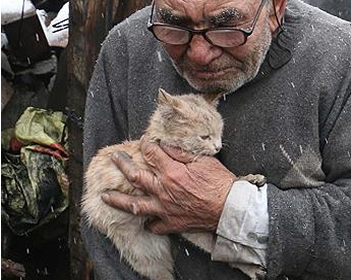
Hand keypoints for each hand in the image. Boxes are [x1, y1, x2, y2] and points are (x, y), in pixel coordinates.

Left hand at [101, 140, 235, 234]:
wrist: (229, 208)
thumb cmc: (220, 182)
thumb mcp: (203, 160)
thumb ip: (181, 153)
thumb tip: (165, 145)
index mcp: (171, 172)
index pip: (151, 154)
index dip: (145, 145)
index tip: (142, 141)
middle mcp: (163, 190)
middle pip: (135, 176)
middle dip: (122, 165)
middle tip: (114, 158)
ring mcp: (164, 209)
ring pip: (134, 205)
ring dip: (117, 200)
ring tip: (105, 196)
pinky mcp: (171, 223)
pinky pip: (153, 226)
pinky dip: (148, 223)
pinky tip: (144, 220)